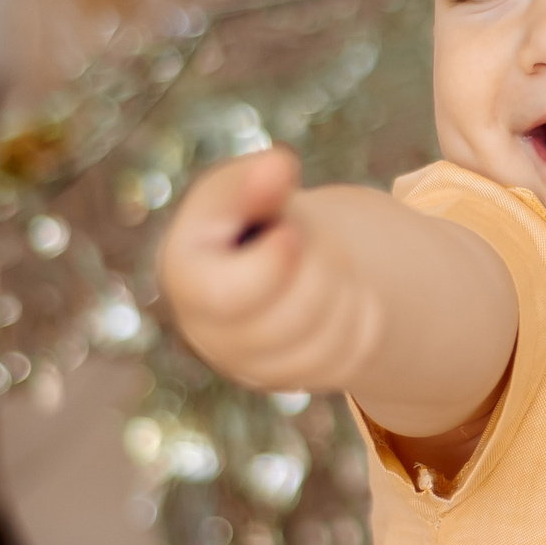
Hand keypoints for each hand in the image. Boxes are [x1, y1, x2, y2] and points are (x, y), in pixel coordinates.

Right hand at [157, 148, 380, 392]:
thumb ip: (257, 178)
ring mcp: (247, 362)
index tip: (294, 233)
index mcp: (186, 276)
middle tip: (315, 240)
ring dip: (344, 292)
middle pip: (284, 322)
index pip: (230, 295)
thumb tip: (277, 166)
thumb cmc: (254, 209)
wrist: (280, 248)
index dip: (274, 266)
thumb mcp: (248, 185)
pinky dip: (359, 318)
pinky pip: (343, 358)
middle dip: (318, 273)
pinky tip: (345, 292)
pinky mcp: (287, 378)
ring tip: (332, 260)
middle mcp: (207, 330)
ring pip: (319, 344)